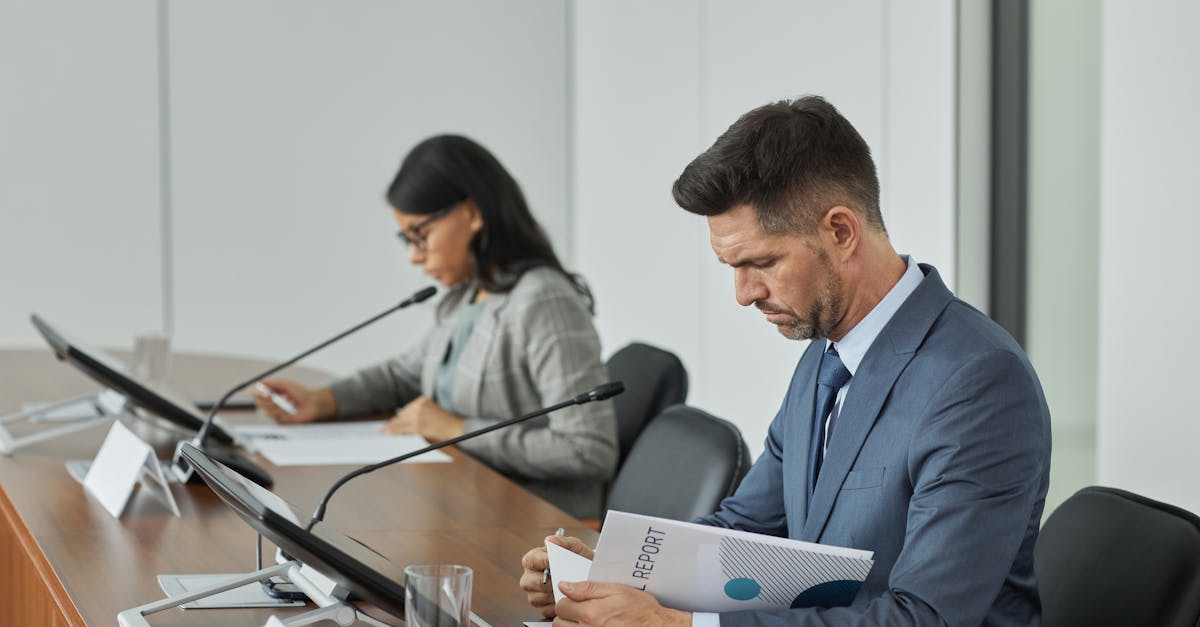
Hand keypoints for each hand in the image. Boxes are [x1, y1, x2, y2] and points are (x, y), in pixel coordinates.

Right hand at [253, 379, 334, 423]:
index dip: (258, 394)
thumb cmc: (301, 392)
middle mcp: (271, 403)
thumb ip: (274, 383)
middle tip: (280, 396)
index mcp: (271, 393)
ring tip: (290, 401)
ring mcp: (275, 412)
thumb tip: (261, 381)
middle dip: (269, 400)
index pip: (257, 394)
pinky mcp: (281, 421)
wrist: (312, 404)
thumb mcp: (288, 385)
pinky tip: (292, 410)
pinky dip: (285, 413)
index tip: (264, 392)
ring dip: (280, 406)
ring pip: (269, 411)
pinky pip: (277, 418)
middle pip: (260, 404)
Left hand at [383, 395, 464, 441]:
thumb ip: (419, 412)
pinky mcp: (418, 426)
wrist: (455, 426)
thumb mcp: (432, 410)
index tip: (391, 422)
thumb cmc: (445, 421)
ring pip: (401, 423)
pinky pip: (404, 429)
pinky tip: (390, 433)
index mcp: (423, 400)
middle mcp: (419, 406)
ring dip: (392, 428)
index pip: (407, 409)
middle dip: (393, 423)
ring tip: (383, 431)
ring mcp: (418, 415)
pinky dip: (396, 432)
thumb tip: (403, 421)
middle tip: (383, 429)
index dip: (398, 417)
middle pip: (402, 415)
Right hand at [520, 535, 594, 618]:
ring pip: (537, 598)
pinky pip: (546, 610)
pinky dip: (557, 606)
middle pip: (529, 582)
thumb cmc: (580, 560)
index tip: (553, 561)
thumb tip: (549, 539)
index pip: (531, 560)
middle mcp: (530, 578)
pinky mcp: (543, 608)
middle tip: (560, 579)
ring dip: (553, 594)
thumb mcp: (575, 547)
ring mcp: (535, 594)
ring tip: (567, 590)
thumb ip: (564, 541)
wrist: (591, 576)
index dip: (542, 561)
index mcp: (533, 560)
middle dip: (547, 581)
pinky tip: (567, 600)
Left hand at [555, 581, 690, 626]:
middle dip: (567, 615)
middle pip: (559, 623)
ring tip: (588, 621)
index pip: (561, 606)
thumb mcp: (617, 590)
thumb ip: (588, 588)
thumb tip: (565, 586)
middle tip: (581, 611)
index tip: (576, 600)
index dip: (568, 600)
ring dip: (572, 626)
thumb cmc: (641, 611)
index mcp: (591, 613)